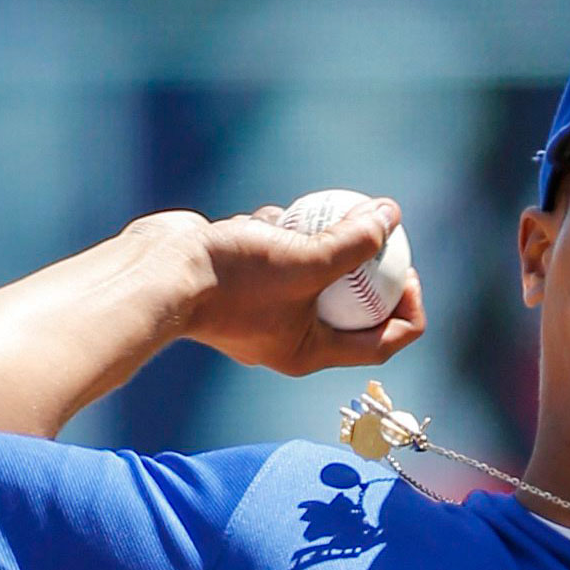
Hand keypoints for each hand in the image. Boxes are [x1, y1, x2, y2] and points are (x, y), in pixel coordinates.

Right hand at [167, 200, 427, 375]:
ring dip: (317, 242)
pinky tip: (268, 218)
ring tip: (317, 220)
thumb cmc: (233, 280)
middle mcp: (288, 336)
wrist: (160, 273)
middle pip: (352, 307)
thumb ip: (353, 243)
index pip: (381, 343)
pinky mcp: (241, 278)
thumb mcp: (306, 261)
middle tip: (383, 236)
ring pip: (311, 271)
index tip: (410, 273)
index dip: (407, 310)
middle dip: (370, 270)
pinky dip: (278, 231)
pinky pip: (274, 252)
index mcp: (310, 353)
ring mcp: (263, 307)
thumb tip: (390, 216)